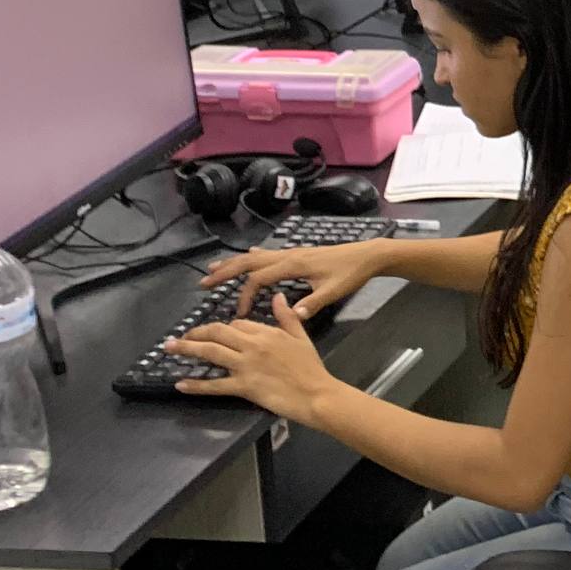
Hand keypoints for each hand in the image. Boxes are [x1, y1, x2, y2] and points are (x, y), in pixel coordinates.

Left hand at [167, 294, 336, 420]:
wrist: (316, 394)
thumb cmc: (310, 367)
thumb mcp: (301, 337)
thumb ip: (287, 316)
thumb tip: (277, 295)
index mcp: (267, 332)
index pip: (238, 323)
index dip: (224, 327)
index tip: (216, 334)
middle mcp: (252, 346)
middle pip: (218, 332)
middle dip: (195, 332)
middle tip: (179, 337)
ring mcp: (246, 366)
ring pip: (211, 352)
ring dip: (187, 348)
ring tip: (169, 348)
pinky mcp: (243, 387)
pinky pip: (215, 385)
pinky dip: (196, 384)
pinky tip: (181, 384)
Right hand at [202, 238, 390, 320]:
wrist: (366, 255)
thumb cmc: (350, 273)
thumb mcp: (334, 291)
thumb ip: (313, 302)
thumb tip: (293, 315)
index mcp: (293, 266)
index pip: (259, 279)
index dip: (246, 295)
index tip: (240, 314)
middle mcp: (288, 256)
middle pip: (249, 262)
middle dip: (225, 272)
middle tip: (204, 282)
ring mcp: (291, 254)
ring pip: (255, 257)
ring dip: (234, 263)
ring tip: (213, 269)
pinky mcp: (297, 254)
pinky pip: (268, 254)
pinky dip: (253, 257)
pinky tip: (247, 255)